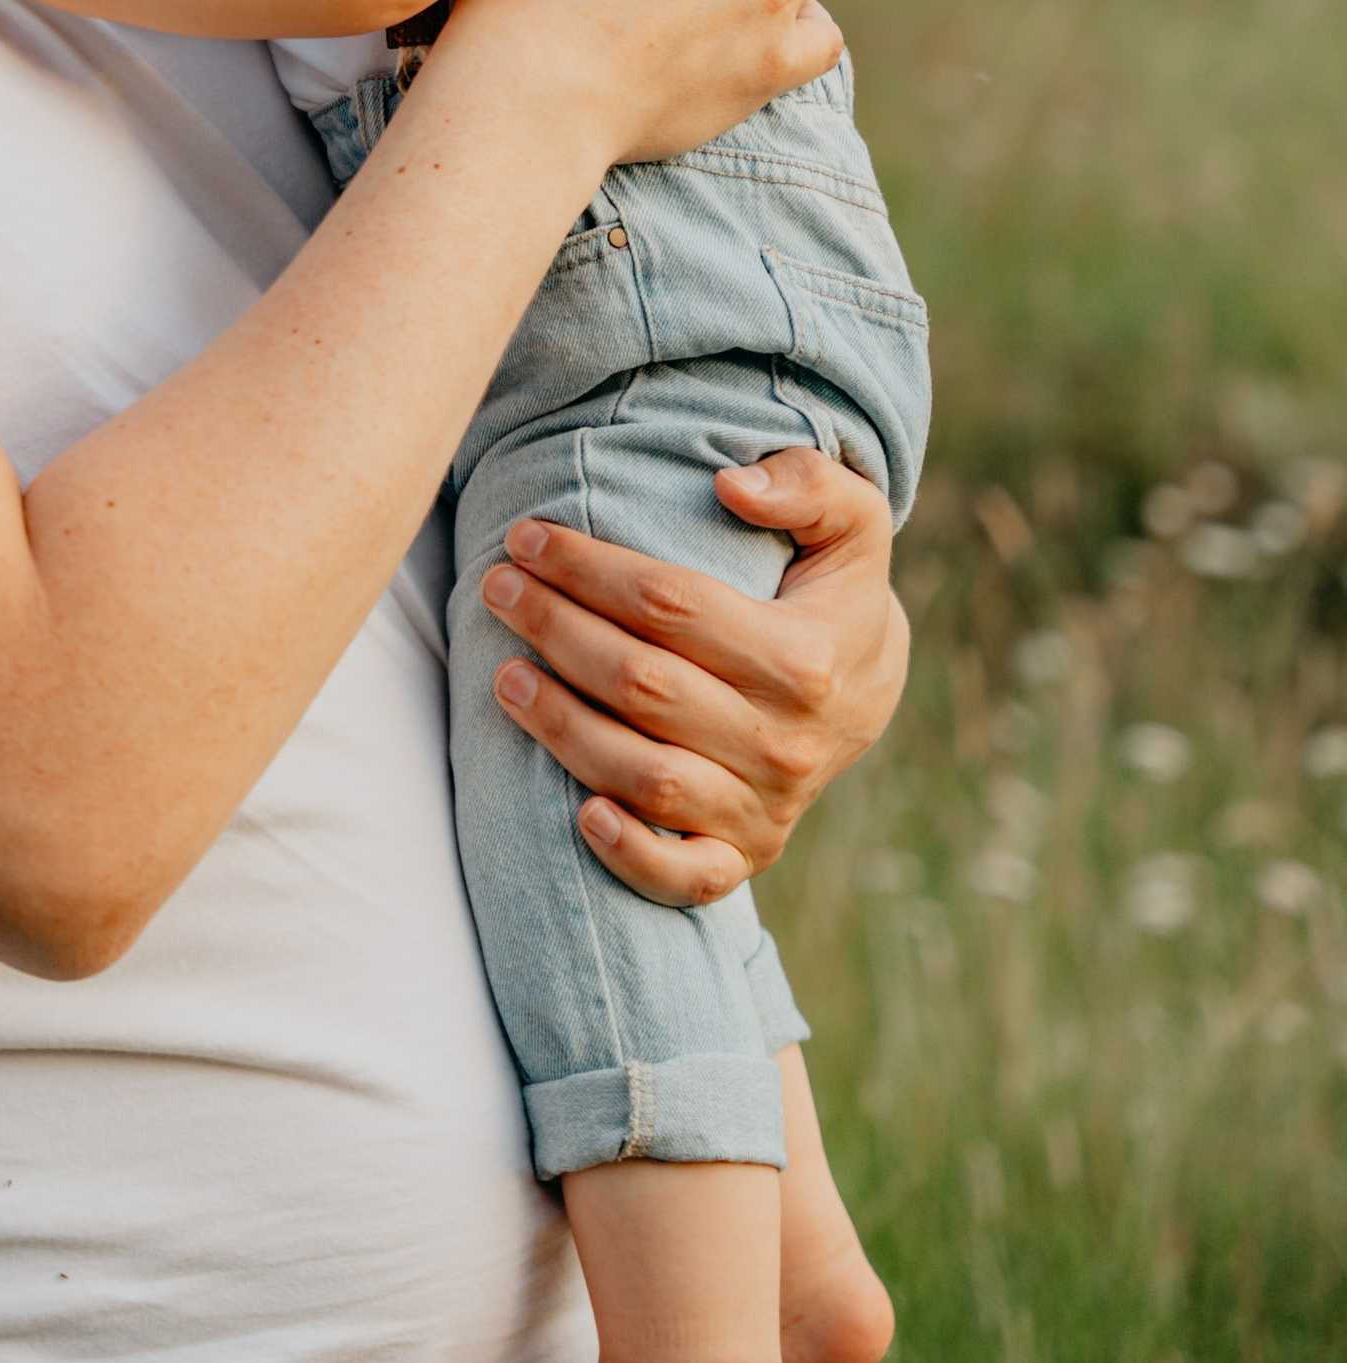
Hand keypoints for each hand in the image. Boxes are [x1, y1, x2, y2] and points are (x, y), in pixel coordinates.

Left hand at [478, 449, 908, 906]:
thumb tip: (731, 485)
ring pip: (644, 777)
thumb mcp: (850, 523)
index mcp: (804, 658)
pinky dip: (631, 856)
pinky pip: (686, 878)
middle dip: (555, 630)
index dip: (588, 567)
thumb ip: (809, 484)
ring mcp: (765, 809)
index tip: (527, 536)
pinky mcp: (747, 857)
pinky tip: (579, 814)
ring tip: (501, 675)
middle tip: (496, 588)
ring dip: (562, 728)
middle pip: (642, 685)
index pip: (670, 604)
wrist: (867, 690)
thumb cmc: (833, 590)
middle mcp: (785, 742)